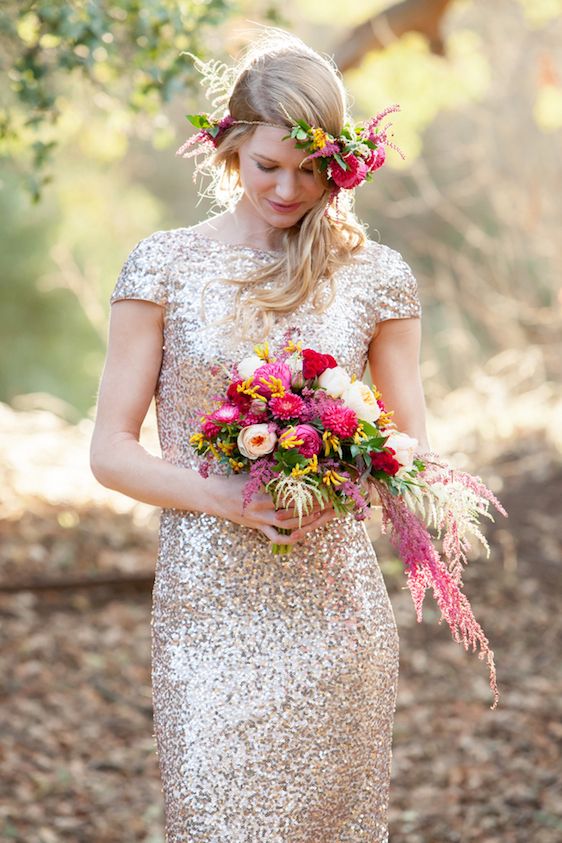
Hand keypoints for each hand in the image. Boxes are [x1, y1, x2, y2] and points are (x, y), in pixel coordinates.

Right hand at [206, 473, 337, 545]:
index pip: (288, 492)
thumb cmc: (236, 481)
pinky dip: (290, 538)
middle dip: (311, 507)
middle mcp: (261, 507)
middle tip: (328, 503)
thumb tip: (294, 467)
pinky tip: (302, 535)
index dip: (306, 492)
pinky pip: (276, 537)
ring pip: (287, 525)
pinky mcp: (258, 527)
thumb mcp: (253, 474)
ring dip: (305, 522)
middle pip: (291, 509)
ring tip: (320, 515)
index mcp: (260, 491)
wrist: (214, 496)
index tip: (321, 488)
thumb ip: (272, 474)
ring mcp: (260, 519)